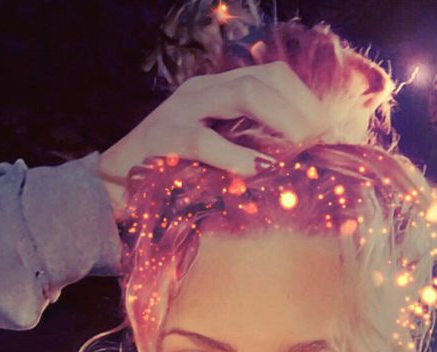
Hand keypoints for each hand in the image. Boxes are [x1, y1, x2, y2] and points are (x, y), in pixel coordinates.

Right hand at [98, 60, 330, 219]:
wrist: (111, 189)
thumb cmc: (170, 179)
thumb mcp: (215, 161)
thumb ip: (247, 154)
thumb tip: (297, 170)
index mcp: (217, 93)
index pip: (273, 77)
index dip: (304, 101)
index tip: (325, 135)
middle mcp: (202, 92)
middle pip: (264, 79)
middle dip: (299, 110)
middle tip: (318, 144)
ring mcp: (181, 111)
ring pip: (242, 92)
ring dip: (280, 120)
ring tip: (297, 152)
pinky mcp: (161, 139)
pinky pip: (203, 140)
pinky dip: (233, 155)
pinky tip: (253, 171)